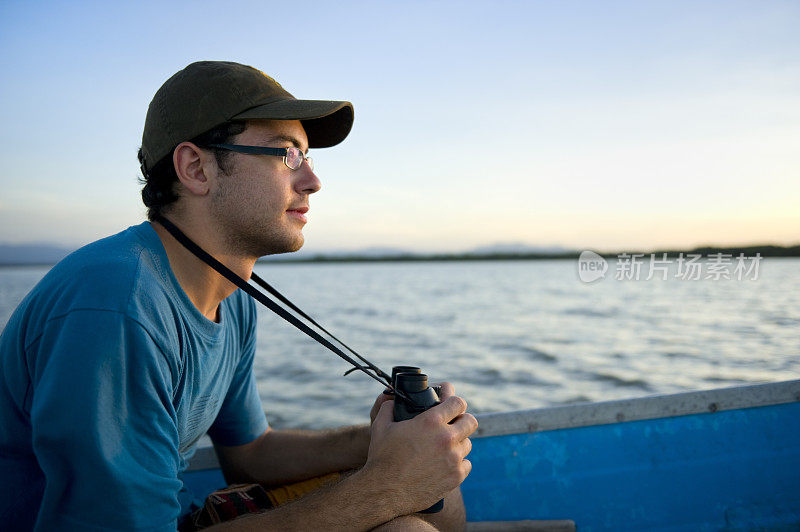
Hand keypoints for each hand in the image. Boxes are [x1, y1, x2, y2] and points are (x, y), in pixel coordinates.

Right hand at [364, 386, 477, 515]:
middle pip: (471, 421)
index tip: (451, 407)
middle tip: (452, 426)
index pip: (458, 402)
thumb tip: (390, 401)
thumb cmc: (382, 458)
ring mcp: (453, 458)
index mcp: (431, 421)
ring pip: (468, 444)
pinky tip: (446, 464)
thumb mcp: (380, 427)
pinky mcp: (456, 477)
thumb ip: (387, 408)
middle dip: (462, 420)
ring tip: (444, 448)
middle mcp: (446, 438)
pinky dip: (458, 463)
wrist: (384, 492)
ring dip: (458, 443)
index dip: (454, 402)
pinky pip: (467, 464)